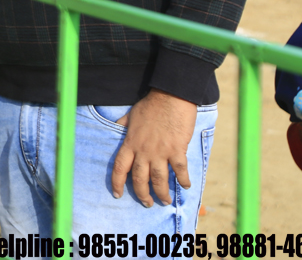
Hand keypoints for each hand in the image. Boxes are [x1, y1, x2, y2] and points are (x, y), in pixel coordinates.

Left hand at [111, 88, 197, 205]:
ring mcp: (160, 152)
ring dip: (162, 193)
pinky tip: (185, 186)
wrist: (170, 97)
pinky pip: (180, 170)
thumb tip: (115, 127)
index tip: (117, 194)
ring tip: (165, 201)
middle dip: (143, 195)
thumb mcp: (131, 115)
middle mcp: (144, 151)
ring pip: (159, 179)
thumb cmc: (151, 105)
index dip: (117, 183)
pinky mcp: (177, 150)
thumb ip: (123, 124)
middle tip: (148, 203)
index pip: (120, 167)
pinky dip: (183, 180)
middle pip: (140, 179)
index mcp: (130, 143)